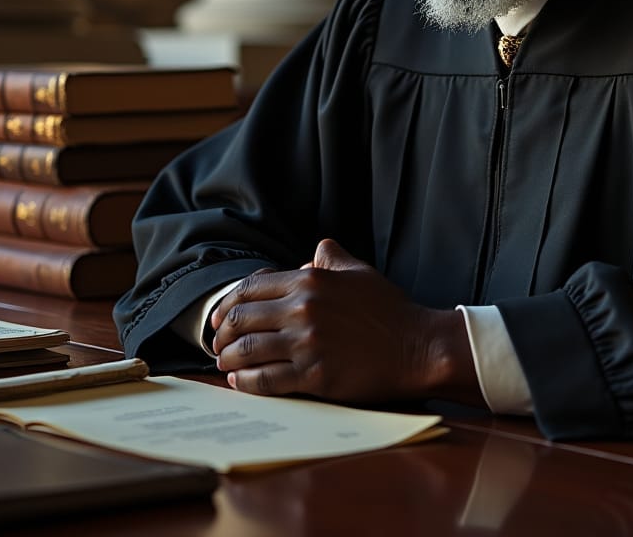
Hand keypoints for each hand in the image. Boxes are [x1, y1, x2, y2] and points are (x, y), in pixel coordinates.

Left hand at [210, 238, 478, 403]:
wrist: (416, 347)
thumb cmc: (390, 309)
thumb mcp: (360, 272)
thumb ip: (333, 259)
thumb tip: (317, 251)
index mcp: (311, 280)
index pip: (252, 288)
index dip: (228, 303)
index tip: (220, 316)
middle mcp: (303, 309)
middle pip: (242, 319)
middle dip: (221, 332)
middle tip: (216, 343)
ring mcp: (307, 343)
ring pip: (249, 350)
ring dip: (228, 358)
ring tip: (223, 362)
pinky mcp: (314, 375)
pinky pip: (267, 379)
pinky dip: (246, 381)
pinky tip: (239, 381)